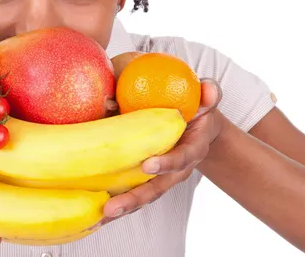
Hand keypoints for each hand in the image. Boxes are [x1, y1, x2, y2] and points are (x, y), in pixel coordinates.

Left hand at [101, 78, 222, 221]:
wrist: (200, 128)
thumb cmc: (198, 110)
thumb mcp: (207, 99)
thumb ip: (209, 94)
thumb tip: (207, 88)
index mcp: (191, 150)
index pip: (181, 159)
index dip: (166, 163)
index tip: (148, 165)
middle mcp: (175, 170)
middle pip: (155, 189)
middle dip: (134, 199)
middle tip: (112, 208)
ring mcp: (160, 177)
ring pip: (141, 196)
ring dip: (120, 206)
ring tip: (99, 216)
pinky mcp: (145, 178)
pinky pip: (130, 192)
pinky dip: (114, 201)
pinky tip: (94, 213)